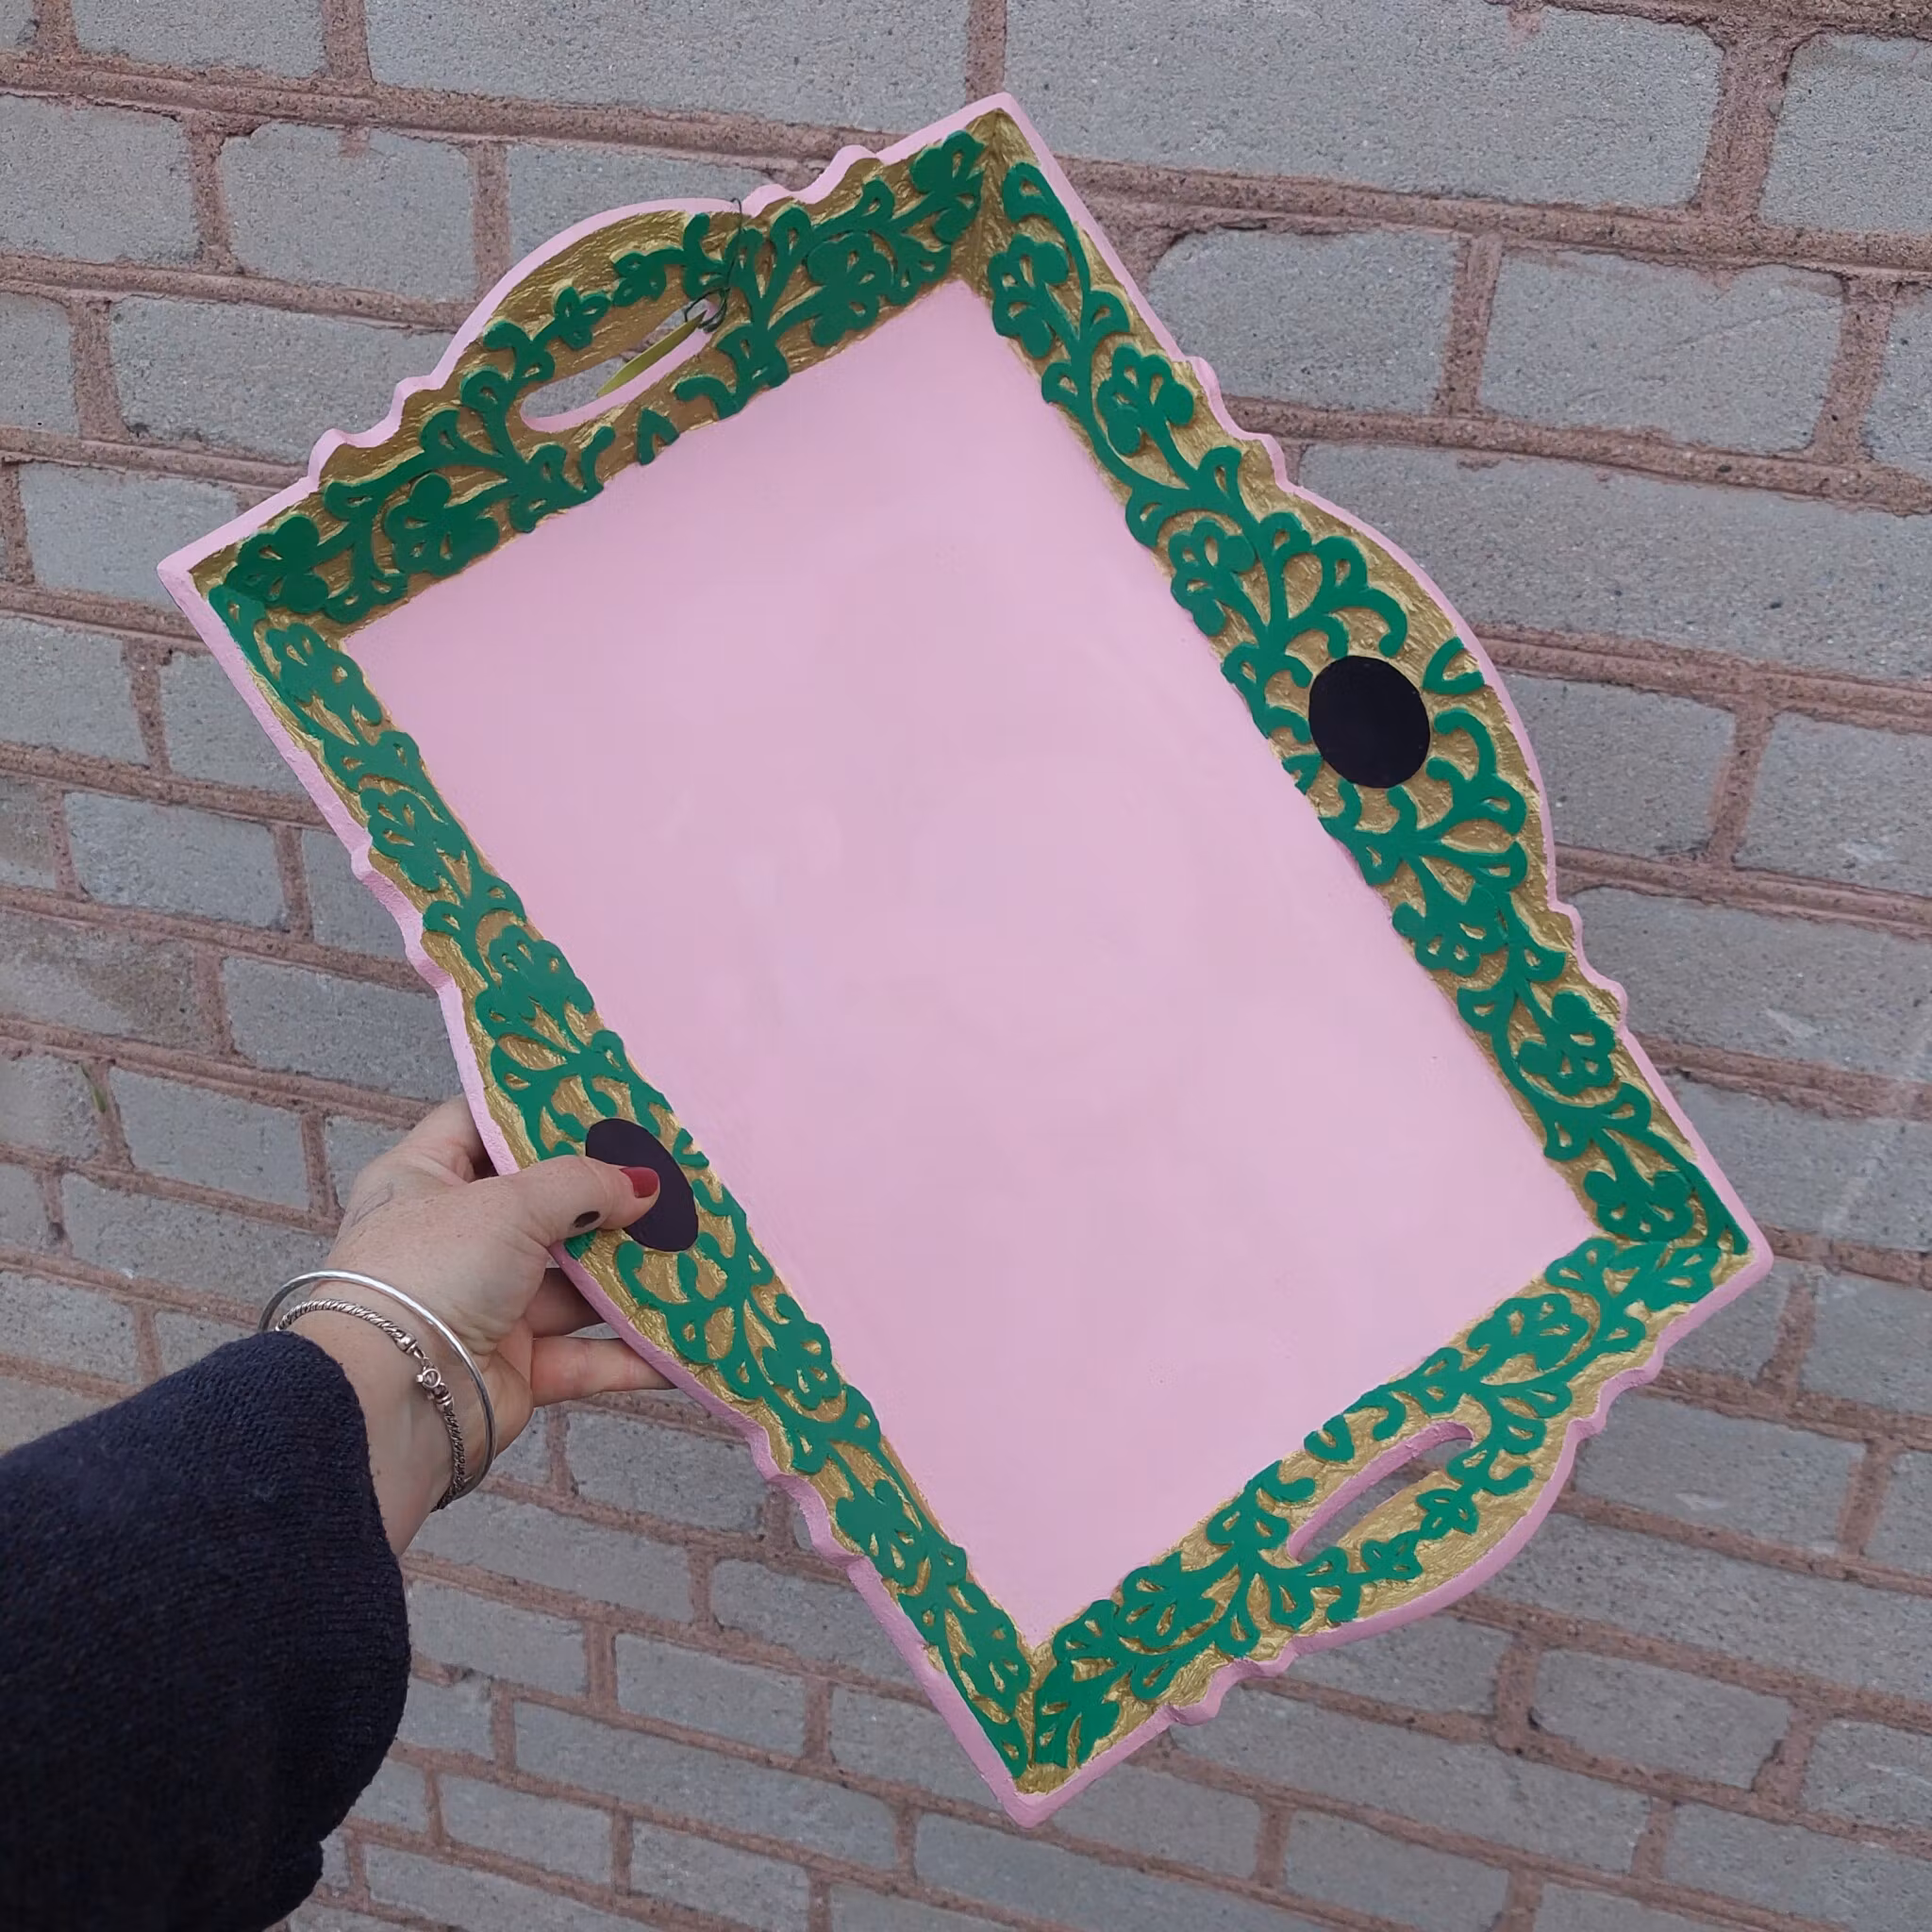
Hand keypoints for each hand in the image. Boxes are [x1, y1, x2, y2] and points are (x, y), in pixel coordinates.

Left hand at [296, 1098, 669, 1550]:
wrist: (390, 1407)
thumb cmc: (430, 1276)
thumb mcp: (508, 1204)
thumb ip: (582, 1184)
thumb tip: (643, 1185)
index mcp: (424, 1181)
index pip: (480, 1124)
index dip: (537, 1109)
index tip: (606, 1102)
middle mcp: (453, 1240)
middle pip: (543, 1206)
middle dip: (608, 1199)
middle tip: (674, 1177)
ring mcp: (486, 1305)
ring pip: (574, 1285)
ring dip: (632, 1276)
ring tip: (699, 1251)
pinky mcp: (515, 1367)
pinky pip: (584, 1355)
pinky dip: (633, 1353)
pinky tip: (687, 1338)